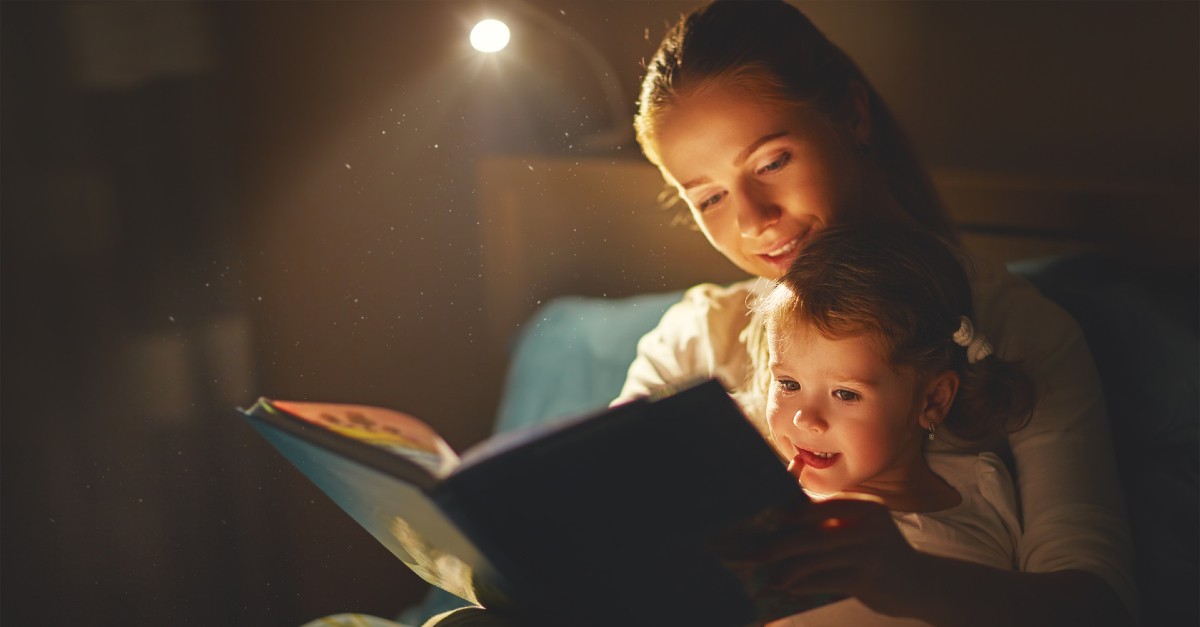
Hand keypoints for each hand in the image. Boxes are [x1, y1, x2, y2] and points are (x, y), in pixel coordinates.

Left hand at [746, 497, 929, 618]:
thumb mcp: (863, 526)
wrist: (922, 583)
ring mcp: (868, 552)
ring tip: (768, 577)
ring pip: (814, 559)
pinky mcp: (867, 579)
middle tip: (753, 554)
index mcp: (864, 506)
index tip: (762, 519)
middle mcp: (867, 525)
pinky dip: (801, 584)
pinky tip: (787, 588)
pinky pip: (824, 580)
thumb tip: (782, 517)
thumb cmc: (881, 552)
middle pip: (811, 534)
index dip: (788, 513)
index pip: (818, 506)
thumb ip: (832, 519)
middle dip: (778, 545)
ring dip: (786, 569)